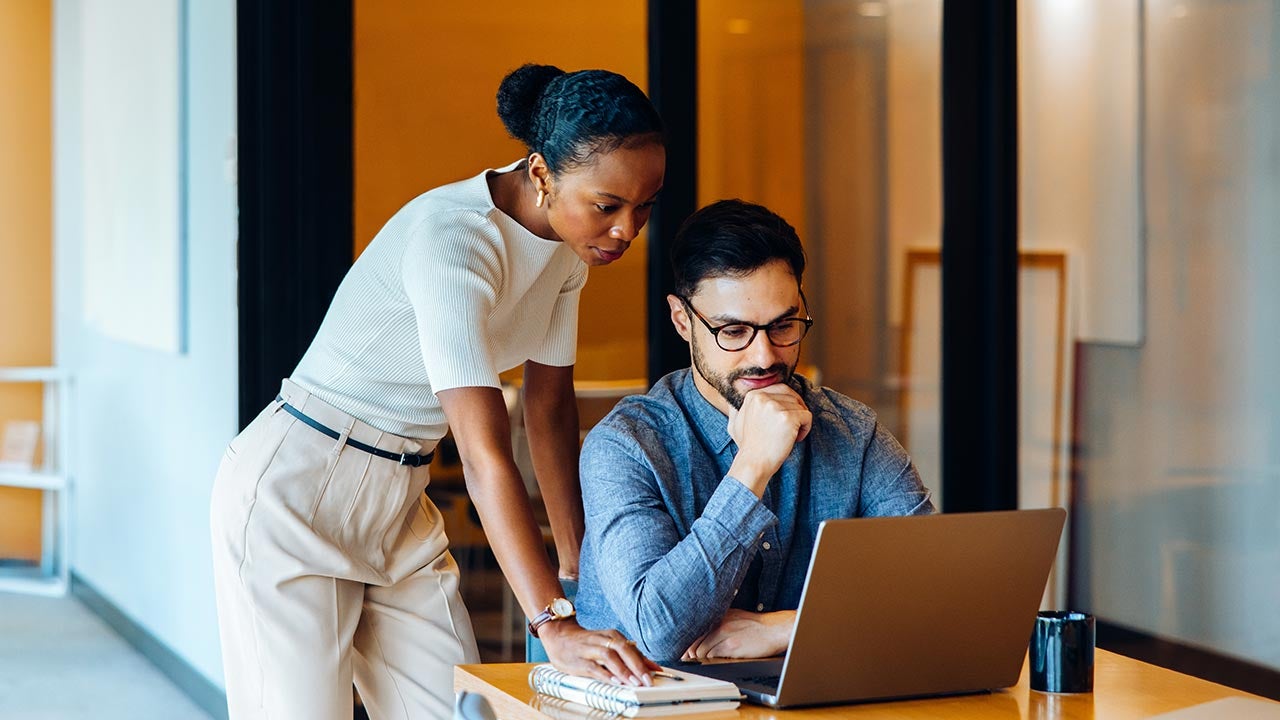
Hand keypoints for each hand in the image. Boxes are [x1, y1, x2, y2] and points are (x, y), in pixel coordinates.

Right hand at [539, 620, 660, 685]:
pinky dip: (605, 674)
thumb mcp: (608, 644)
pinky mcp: (579, 661)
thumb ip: (628, 655)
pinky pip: (594, 667)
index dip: (644, 661)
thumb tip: (651, 667)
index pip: (631, 648)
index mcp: (612, 636)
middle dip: (637, 665)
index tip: (656, 673)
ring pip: (609, 657)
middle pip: (623, 649)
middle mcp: (602, 640)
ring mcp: (590, 649)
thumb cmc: (587, 643)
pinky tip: (614, 682)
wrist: (559, 635)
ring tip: (634, 682)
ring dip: (623, 670)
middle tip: (647, 680)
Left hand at [681, 609, 795, 660]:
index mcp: (719, 615)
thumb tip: (704, 637)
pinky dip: (709, 660)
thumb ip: (719, 625)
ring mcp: (724, 634)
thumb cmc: (757, 626)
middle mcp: (719, 622)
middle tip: (688, 659)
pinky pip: (712, 656)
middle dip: (691, 652)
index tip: (685, 651)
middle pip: (695, 640)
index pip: (695, 628)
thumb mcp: (735, 618)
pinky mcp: (731, 645)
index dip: (688, 642)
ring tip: (699, 661)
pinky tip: (712, 661)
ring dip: (700, 658)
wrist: (775, 629)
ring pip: (701, 650)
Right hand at [726, 384, 811, 495]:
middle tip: (793, 427)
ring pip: (801, 406)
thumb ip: (737, 410)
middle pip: (793, 396)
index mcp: (753, 395)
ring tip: (791, 436)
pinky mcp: (787, 418)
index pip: (781, 388)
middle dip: (797, 410)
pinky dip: (806, 428)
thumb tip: (733, 403)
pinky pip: (807, 416)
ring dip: (801, 422)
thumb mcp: (735, 424)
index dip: (788, 403)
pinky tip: (796, 439)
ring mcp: (775, 407)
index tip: (785, 419)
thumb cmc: (748, 447)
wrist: (753, 464)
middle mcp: (762, 397)